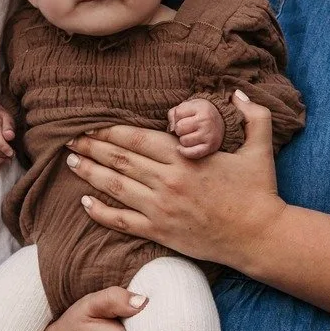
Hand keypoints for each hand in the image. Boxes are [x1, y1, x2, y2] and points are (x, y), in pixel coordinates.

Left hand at [67, 91, 284, 269]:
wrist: (259, 237)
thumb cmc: (259, 192)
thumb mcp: (260, 148)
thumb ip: (254, 116)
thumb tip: (239, 93)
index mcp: (186, 157)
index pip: (137, 139)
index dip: (110, 131)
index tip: (90, 124)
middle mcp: (168, 181)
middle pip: (120, 160)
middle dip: (92, 147)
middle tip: (69, 138)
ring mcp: (161, 209)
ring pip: (116, 187)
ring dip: (90, 173)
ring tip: (70, 162)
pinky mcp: (160, 232)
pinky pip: (122, 221)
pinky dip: (100, 211)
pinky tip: (84, 202)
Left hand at [167, 97, 223, 158]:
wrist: (221, 121)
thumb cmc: (199, 113)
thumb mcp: (188, 106)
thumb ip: (173, 114)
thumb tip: (172, 129)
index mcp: (201, 107)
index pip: (178, 113)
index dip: (178, 116)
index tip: (185, 117)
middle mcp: (206, 121)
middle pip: (179, 128)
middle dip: (180, 129)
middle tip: (187, 128)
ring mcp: (209, 135)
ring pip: (184, 141)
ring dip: (183, 140)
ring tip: (190, 135)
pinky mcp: (210, 147)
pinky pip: (192, 153)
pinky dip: (184, 152)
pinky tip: (182, 148)